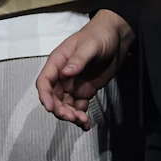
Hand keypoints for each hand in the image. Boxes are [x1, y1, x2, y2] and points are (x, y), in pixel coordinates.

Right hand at [36, 9, 132, 129]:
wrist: (116, 38)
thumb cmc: (99, 36)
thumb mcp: (90, 45)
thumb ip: (78, 59)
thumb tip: (66, 73)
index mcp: (58, 62)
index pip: (45, 80)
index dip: (44, 95)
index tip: (50, 107)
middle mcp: (63, 75)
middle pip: (53, 96)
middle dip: (60, 109)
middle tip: (72, 117)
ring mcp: (73, 84)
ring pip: (65, 104)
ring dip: (70, 115)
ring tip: (83, 121)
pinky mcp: (85, 91)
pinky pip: (79, 106)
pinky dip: (80, 116)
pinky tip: (86, 124)